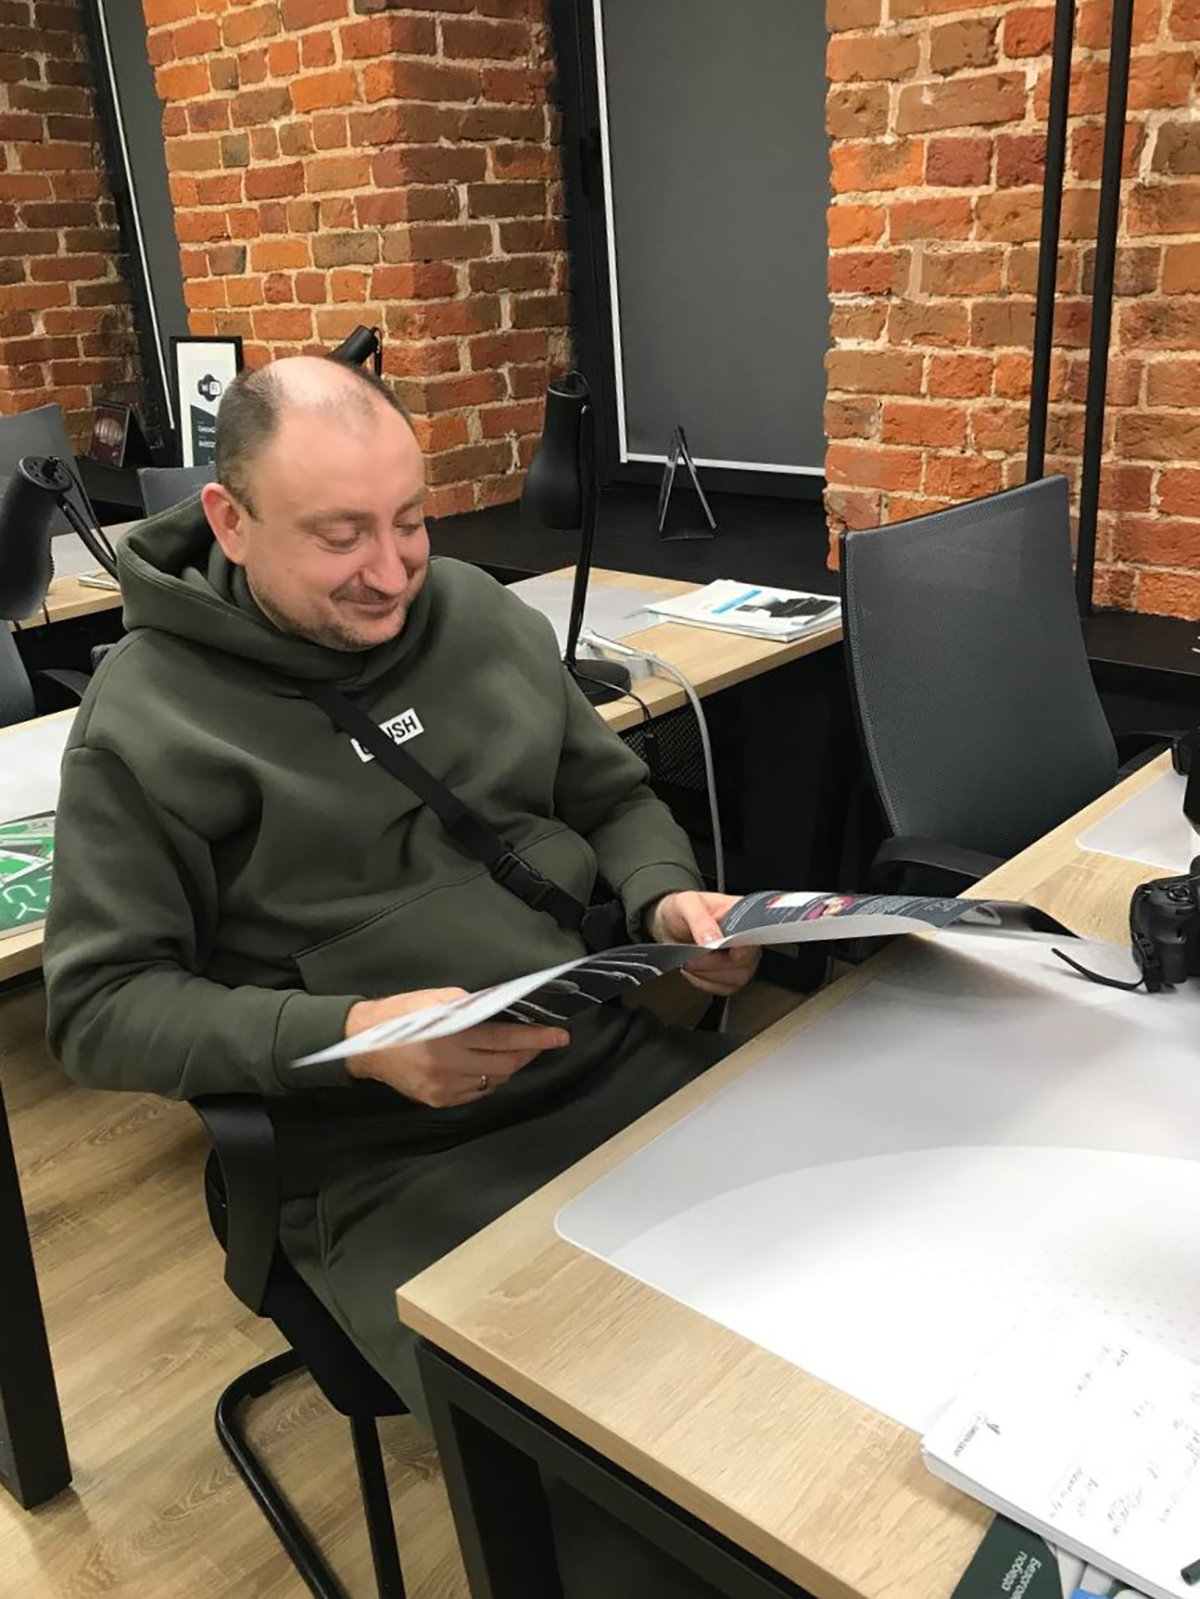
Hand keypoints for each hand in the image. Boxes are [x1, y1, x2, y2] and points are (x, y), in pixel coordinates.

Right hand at [343, 989, 568, 1107]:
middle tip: (543, 1041)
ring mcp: (444, 1088)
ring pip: (494, 1081)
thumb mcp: (436, 999)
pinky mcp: (439, 1101)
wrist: (364, 1044)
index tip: (559, 1036)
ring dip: (509, 1065)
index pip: (504, 1039)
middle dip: (529, 1052)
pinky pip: (477, 1092)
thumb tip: (505, 1011)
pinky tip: (485, 1065)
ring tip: (512, 1050)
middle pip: (505, 1064)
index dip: (536, 1038)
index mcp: (449, 1036)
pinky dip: (488, 1078)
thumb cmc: (401, 1014)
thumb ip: (471, 1006)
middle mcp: (448, 1066)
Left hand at [646, 891, 760, 996]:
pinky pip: (725, 987)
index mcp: (743, 913)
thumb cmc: (682, 909)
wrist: (670, 924)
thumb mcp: (686, 904)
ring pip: (737, 978)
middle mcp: (747, 936)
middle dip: (715, 964)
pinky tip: (694, 971)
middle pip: (747, 961)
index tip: (728, 952)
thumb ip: (700, 920)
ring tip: (690, 962)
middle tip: (692, 958)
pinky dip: (705, 983)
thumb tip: (713, 940)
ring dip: (708, 975)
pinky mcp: (731, 973)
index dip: (745, 947)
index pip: (756, 934)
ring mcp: (742, 957)